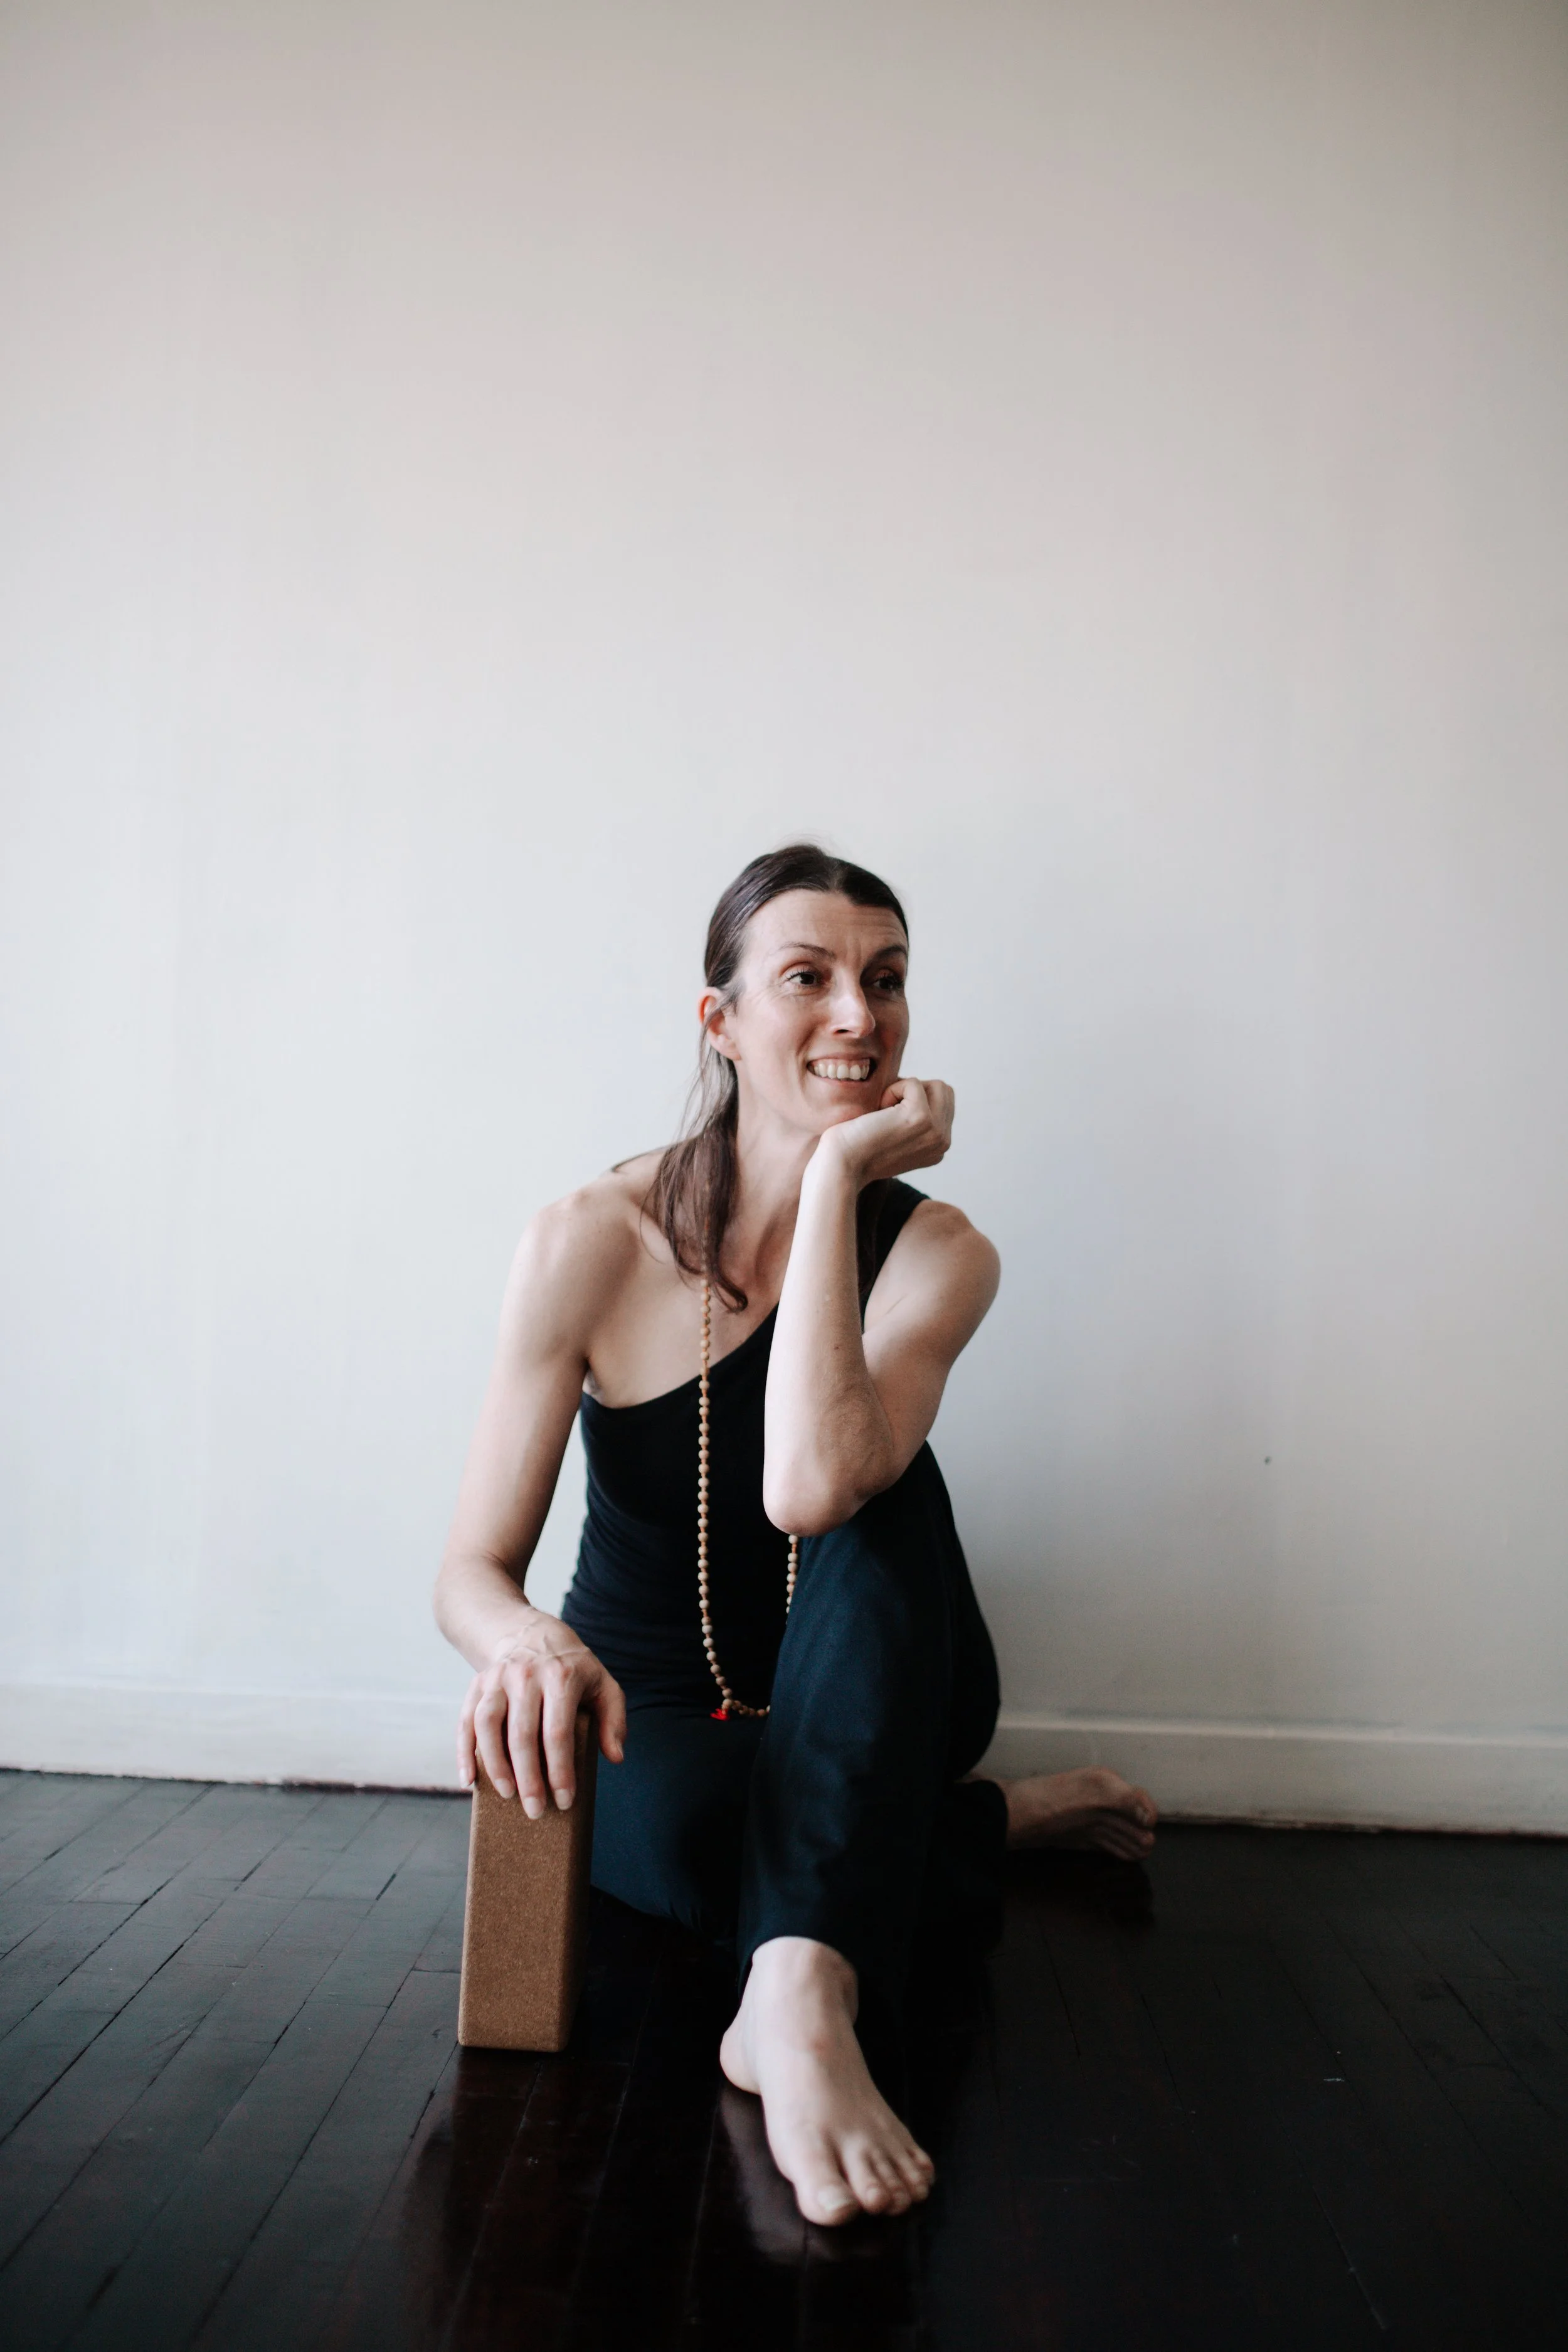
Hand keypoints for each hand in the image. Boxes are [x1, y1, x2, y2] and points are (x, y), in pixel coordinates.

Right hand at [457, 1607, 626, 1814]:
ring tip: (507, 1795)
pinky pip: (465, 1720)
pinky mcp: (477, 1685)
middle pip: (522, 1734)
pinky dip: (463, 1752)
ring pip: (488, 1724)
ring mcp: (497, 1678)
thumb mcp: (603, 1683)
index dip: (561, 1770)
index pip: (558, 1731)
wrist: (531, 1634)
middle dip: (528, 1778)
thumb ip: (614, 1718)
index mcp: (561, 1676)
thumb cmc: (572, 1668)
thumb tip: (615, 1757)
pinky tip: (469, 1780)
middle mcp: (526, 1674)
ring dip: (495, 1765)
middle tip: (535, 1811)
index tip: (564, 1800)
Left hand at [815, 1076, 954, 1187]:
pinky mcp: (922, 1118)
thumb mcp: (896, 1138)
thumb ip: (914, 1122)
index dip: (914, 1101)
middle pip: (944, 1092)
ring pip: (935, 1085)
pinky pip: (914, 1082)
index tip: (889, 1121)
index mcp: (939, 1148)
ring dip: (905, 1090)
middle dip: (914, 1092)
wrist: (842, 1165)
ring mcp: (936, 1131)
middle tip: (888, 1112)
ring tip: (885, 1113)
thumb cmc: (858, 1148)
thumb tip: (919, 1088)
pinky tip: (877, 1114)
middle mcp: (943, 1142)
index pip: (943, 1104)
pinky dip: (890, 1090)